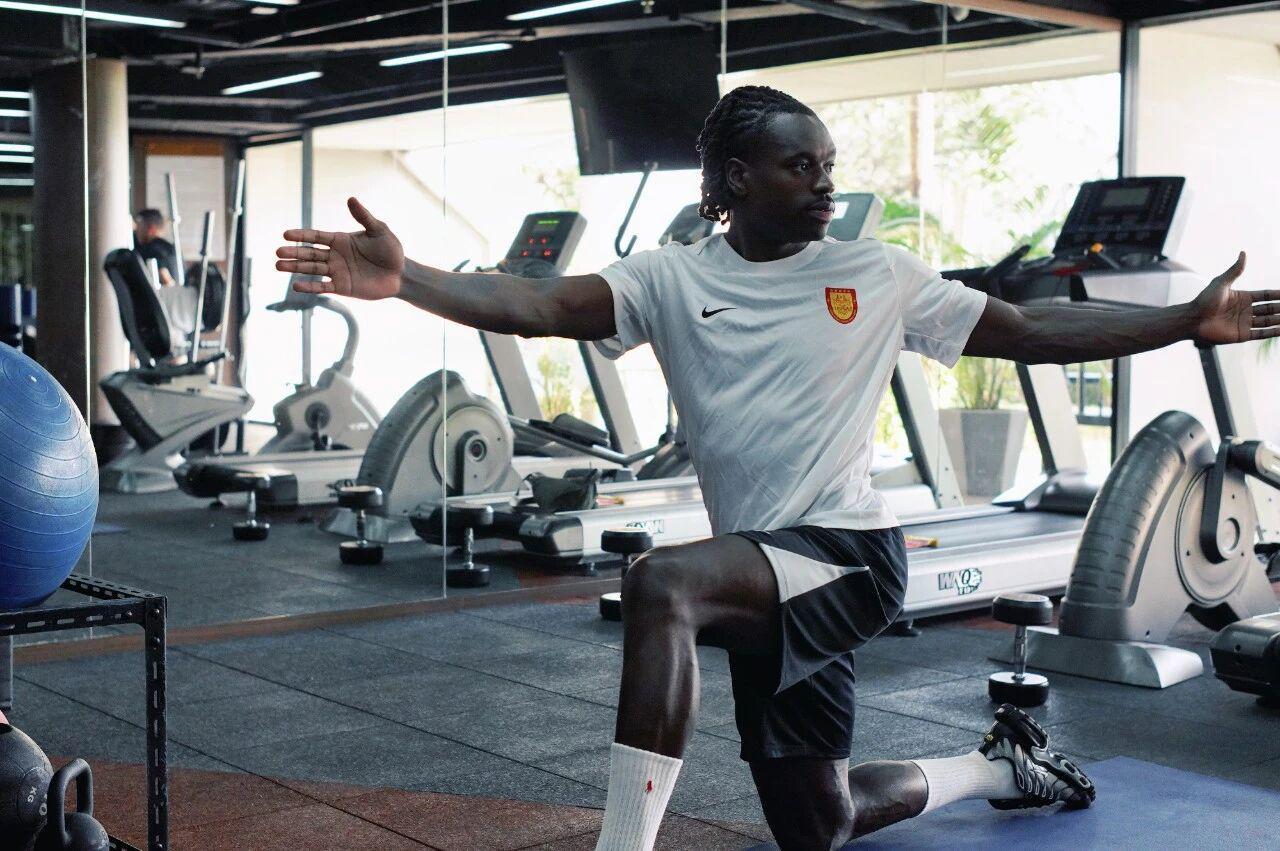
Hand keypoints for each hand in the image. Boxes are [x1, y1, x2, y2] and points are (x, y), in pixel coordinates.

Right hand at [275, 197, 404, 299]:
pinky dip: (310, 287)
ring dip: (295, 268)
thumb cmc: (391, 250)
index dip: (301, 235)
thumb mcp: (379, 230)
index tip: (286, 234)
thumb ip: (364, 217)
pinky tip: (296, 285)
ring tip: (279, 266)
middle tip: (277, 252)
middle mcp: (335, 255)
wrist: (401, 274)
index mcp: (340, 240)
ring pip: (312, 269)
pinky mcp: (342, 287)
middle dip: (294, 253)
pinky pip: (323, 286)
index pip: (316, 237)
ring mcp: (337, 271)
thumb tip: (351, 199)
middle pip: (309, 253)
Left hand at [1192, 252, 1279, 344]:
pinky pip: (1261, 333)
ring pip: (1269, 321)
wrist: (1193, 319)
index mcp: (1243, 297)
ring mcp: (1244, 323)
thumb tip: (1244, 252)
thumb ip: (1235, 270)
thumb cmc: (1204, 300)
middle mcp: (1246, 310)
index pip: (1266, 296)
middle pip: (1270, 308)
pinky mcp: (1242, 335)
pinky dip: (1274, 332)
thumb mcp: (1221, 283)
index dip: (1279, 295)